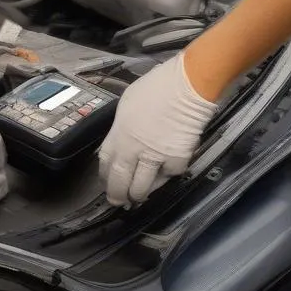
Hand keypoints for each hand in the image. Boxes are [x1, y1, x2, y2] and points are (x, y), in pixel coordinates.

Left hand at [97, 53, 217, 205]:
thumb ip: (123, 127)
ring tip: (137, 198)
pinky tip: (162, 178)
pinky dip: (165, 179)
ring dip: (138, 195)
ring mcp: (155, 158)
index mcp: (118, 133)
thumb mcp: (128, 104)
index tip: (106, 181)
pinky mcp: (176, 162)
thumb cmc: (156, 87)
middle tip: (118, 202)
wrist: (185, 87)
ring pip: (142, 188)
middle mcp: (133, 150)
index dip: (105, 176)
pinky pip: (168, 177)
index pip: (105, 162)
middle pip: (120, 180)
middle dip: (117, 195)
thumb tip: (124, 138)